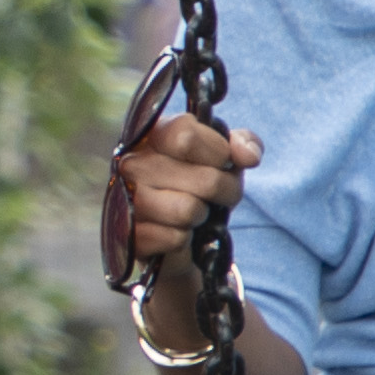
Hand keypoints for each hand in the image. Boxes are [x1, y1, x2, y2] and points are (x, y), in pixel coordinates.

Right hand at [106, 112, 258, 272]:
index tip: (224, 162)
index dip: (218, 153)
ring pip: (189, 210)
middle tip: (220, 195)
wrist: (172, 231)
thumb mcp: (222, 157)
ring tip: (194, 213)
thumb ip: (241, 144)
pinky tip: (175, 232)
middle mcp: (132, 164)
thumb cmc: (197, 184)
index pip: (186, 136)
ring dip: (201, 216)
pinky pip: (175, 238)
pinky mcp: (129, 236)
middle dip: (227, 191)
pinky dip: (184, 239)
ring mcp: (126, 200)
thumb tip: (248, 156)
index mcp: (153, 135)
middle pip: (204, 180)